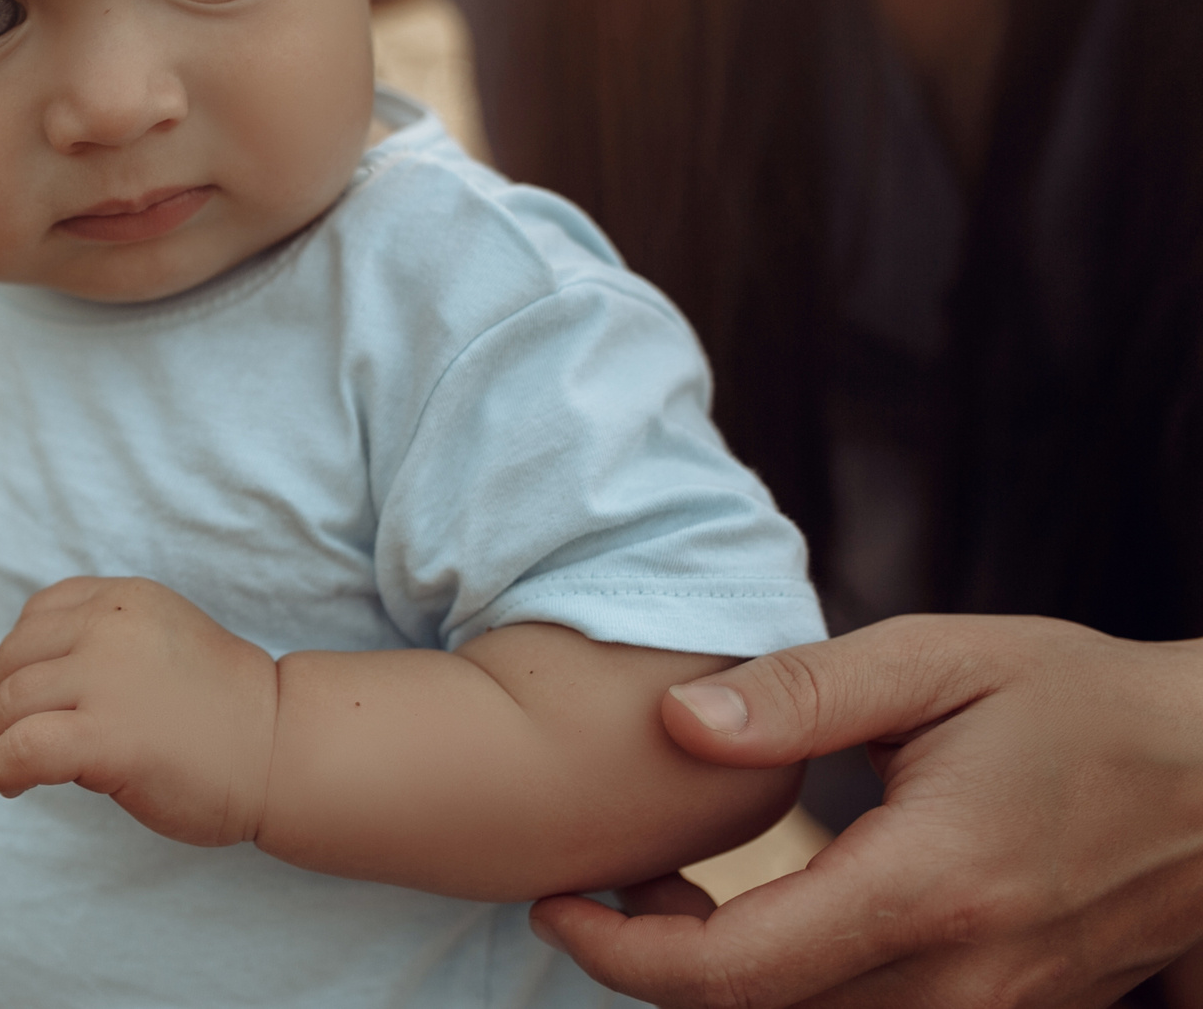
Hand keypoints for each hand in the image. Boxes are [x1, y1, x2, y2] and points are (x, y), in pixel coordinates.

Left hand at [0, 576, 276, 848]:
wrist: (280, 748)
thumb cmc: (222, 710)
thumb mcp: (158, 642)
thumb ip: (100, 646)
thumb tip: (11, 689)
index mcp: (122, 599)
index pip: (38, 616)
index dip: (8, 659)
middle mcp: (108, 627)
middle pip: (13, 660)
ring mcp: (107, 679)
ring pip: (9, 704)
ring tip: (3, 769)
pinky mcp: (107, 737)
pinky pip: (22, 748)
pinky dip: (2, 768)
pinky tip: (11, 785)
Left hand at [532, 615, 1202, 1006]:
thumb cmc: (1080, 701)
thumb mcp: (939, 661)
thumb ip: (799, 695)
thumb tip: (674, 720)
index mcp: (928, 887)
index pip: (735, 972)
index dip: (622, 953)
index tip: (558, 903)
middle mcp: (962, 977)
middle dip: (654, 962)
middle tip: (606, 877)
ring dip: (722, 977)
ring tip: (669, 887)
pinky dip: (792, 983)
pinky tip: (764, 909)